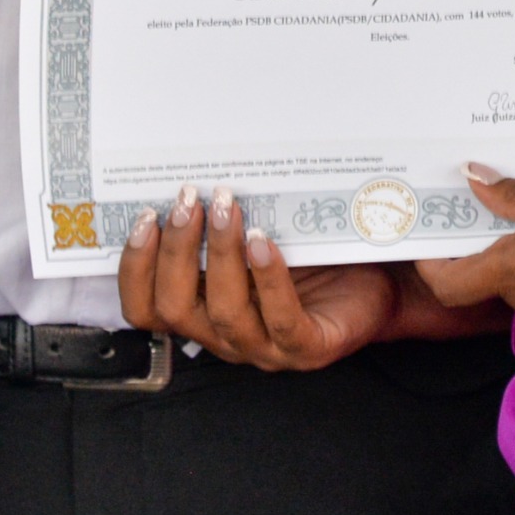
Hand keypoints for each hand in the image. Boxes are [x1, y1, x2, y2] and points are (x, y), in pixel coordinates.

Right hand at [116, 186, 399, 370]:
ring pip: (225, 313)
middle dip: (176, 250)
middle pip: (175, 308)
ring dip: (220, 255)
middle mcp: (225, 335)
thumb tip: (191, 166)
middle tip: (189, 200)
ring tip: (228, 208)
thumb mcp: (258, 232)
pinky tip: (264, 243)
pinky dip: (268, 279)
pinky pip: (282, 320)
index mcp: (202, 311)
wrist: (379, 282)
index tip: (144, 215)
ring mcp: (266, 347)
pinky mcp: (309, 348)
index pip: (145, 308)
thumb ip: (220, 219)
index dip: (135, 267)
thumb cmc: (310, 255)